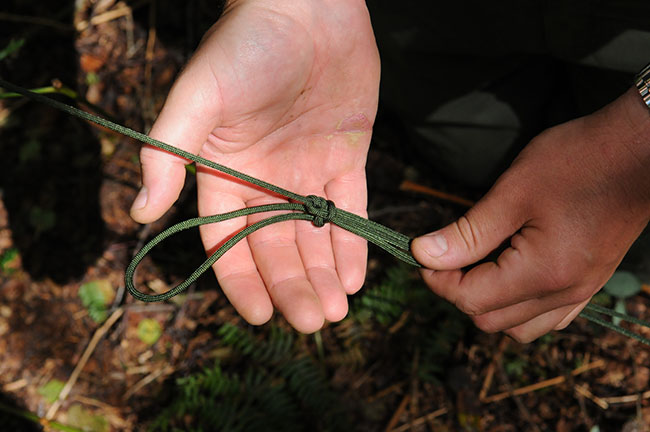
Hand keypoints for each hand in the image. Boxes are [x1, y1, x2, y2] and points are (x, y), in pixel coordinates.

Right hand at [129, 0, 379, 331]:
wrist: (307, 5)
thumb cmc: (245, 46)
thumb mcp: (198, 97)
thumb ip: (167, 154)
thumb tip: (139, 213)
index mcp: (225, 172)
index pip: (228, 239)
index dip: (242, 279)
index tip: (263, 315)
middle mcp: (265, 178)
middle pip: (277, 247)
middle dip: (294, 286)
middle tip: (312, 322)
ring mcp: (306, 169)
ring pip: (315, 236)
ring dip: (326, 274)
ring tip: (336, 312)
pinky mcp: (345, 156)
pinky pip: (350, 207)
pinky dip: (354, 242)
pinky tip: (357, 277)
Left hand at [412, 87, 649, 341]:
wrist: (643, 149)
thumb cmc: (579, 162)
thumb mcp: (513, 193)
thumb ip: (467, 232)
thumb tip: (423, 254)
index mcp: (542, 274)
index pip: (470, 300)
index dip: (437, 279)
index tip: (423, 252)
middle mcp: (563, 293)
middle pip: (489, 319)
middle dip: (458, 291)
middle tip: (447, 253)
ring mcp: (580, 292)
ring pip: (517, 326)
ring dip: (487, 302)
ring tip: (477, 261)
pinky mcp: (589, 283)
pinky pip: (546, 316)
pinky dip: (518, 305)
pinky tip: (509, 272)